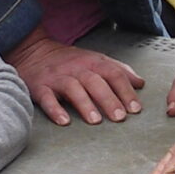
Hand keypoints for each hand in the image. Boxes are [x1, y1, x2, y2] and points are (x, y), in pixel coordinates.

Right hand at [8, 29, 143, 125]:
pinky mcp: (40, 87)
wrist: (33, 52)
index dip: (126, 90)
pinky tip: (64, 121)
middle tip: (120, 117)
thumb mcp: (95, 60)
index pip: (113, 74)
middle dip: (109, 99)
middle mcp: (76, 68)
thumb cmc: (70, 61)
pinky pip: (47, 98)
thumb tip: (141, 83)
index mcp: (92, 62)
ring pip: (73, 88)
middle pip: (95, 82)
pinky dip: (55, 109)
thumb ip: (118, 70)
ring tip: (96, 121)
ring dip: (85, 104)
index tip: (136, 109)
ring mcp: (57, 77)